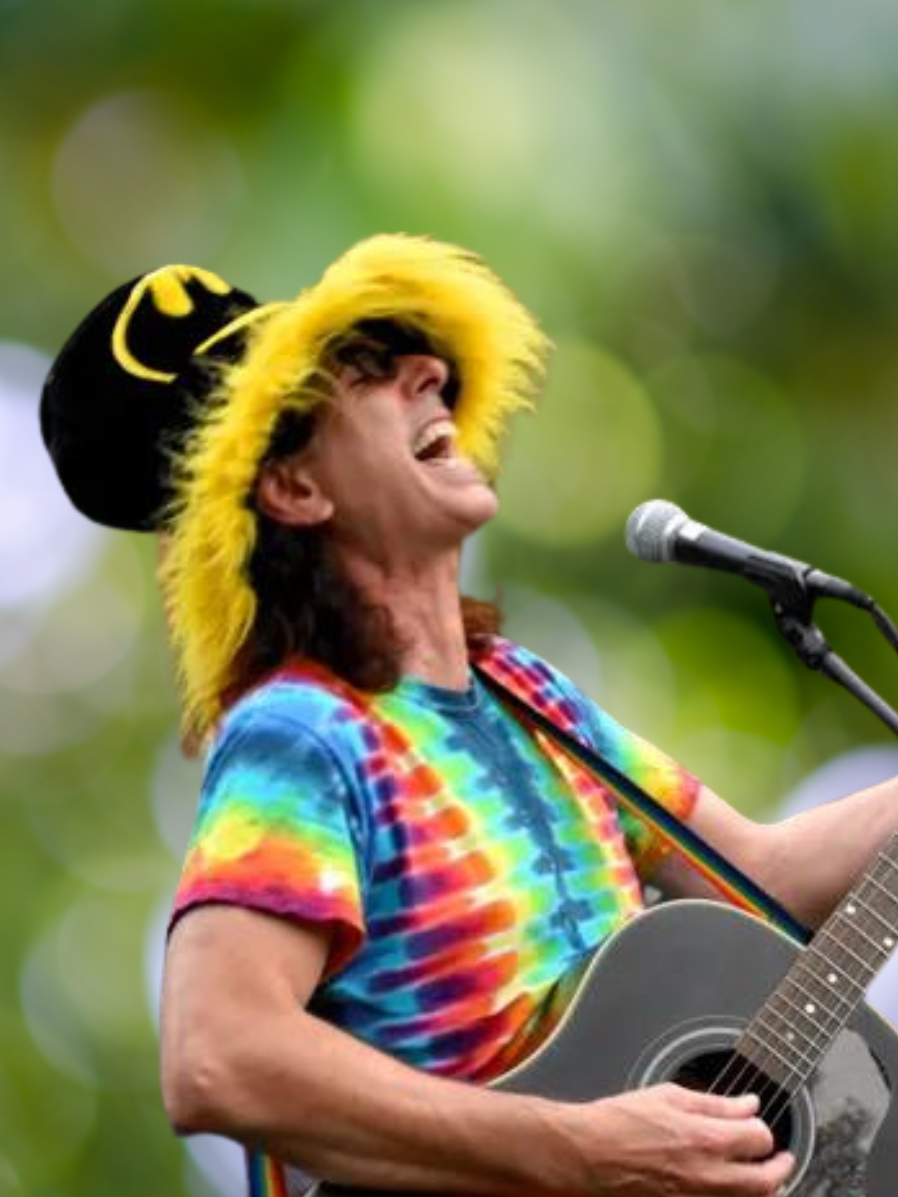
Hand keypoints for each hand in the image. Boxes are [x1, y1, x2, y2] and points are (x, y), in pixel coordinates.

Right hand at [570, 1083, 794, 1195]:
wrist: (586, 1155)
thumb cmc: (620, 1121)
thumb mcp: (668, 1096)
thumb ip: (715, 1103)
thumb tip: (748, 1104)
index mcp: (707, 1139)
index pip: (760, 1138)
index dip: (762, 1130)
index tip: (756, 1126)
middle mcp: (709, 1177)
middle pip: (767, 1181)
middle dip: (780, 1168)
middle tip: (782, 1160)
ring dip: (761, 1188)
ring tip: (761, 1177)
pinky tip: (729, 1189)